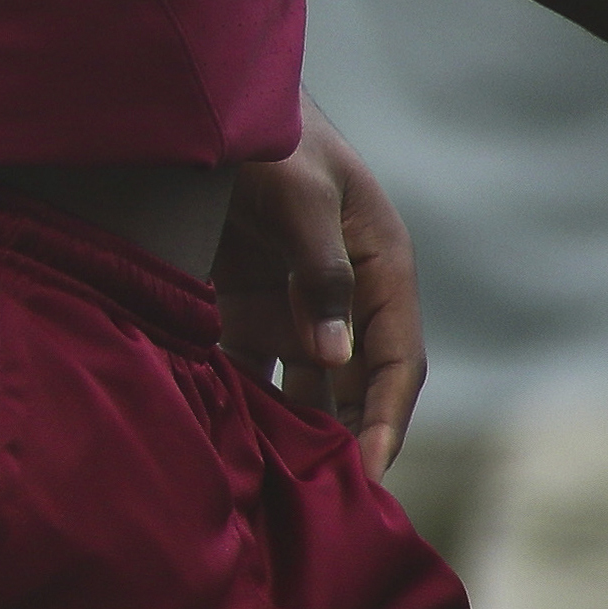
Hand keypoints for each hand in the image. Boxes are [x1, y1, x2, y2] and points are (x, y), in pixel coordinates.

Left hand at [216, 115, 424, 472]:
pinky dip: (240, 404)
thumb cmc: (271, 137)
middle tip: (323, 505)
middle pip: (354, 386)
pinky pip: (248, 367)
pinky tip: (221, 444)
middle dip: (343, 443)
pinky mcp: (242, 303)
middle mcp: (342, 295)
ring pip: (302, 386)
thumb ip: (319, 271)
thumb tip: (333, 359)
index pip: (397, 363)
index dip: (383, 421)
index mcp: (381, 269)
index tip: (366, 474)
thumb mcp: (301, 196)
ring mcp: (293, 303)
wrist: (210, 102)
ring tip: (272, 490)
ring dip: (291, 432)